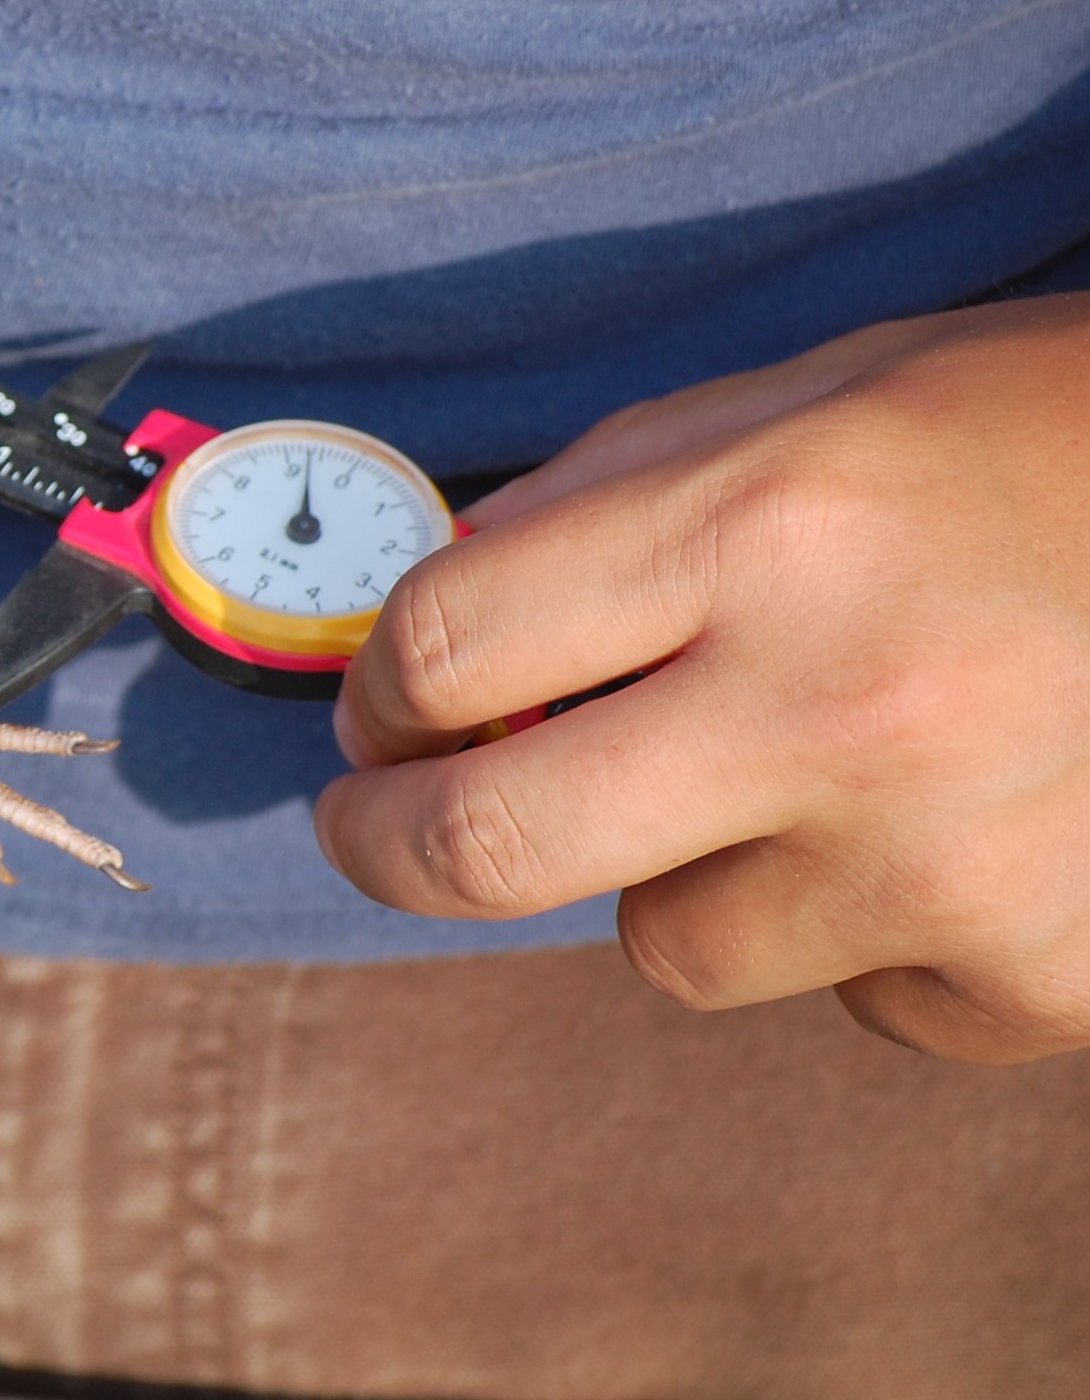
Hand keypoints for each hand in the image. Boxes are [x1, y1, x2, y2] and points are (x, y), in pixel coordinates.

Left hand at [317, 293, 1089, 1062]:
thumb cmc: (1041, 443)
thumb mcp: (816, 400)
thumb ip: (607, 509)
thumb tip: (420, 638)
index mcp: (769, 522)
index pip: (446, 652)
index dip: (376, 693)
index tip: (380, 715)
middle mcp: (846, 704)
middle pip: (484, 851)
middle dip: (387, 845)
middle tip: (376, 829)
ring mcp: (948, 864)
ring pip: (661, 946)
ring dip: (678, 871)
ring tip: (805, 770)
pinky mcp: (1035, 982)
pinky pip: (843, 998)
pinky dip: (858, 934)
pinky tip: (956, 826)